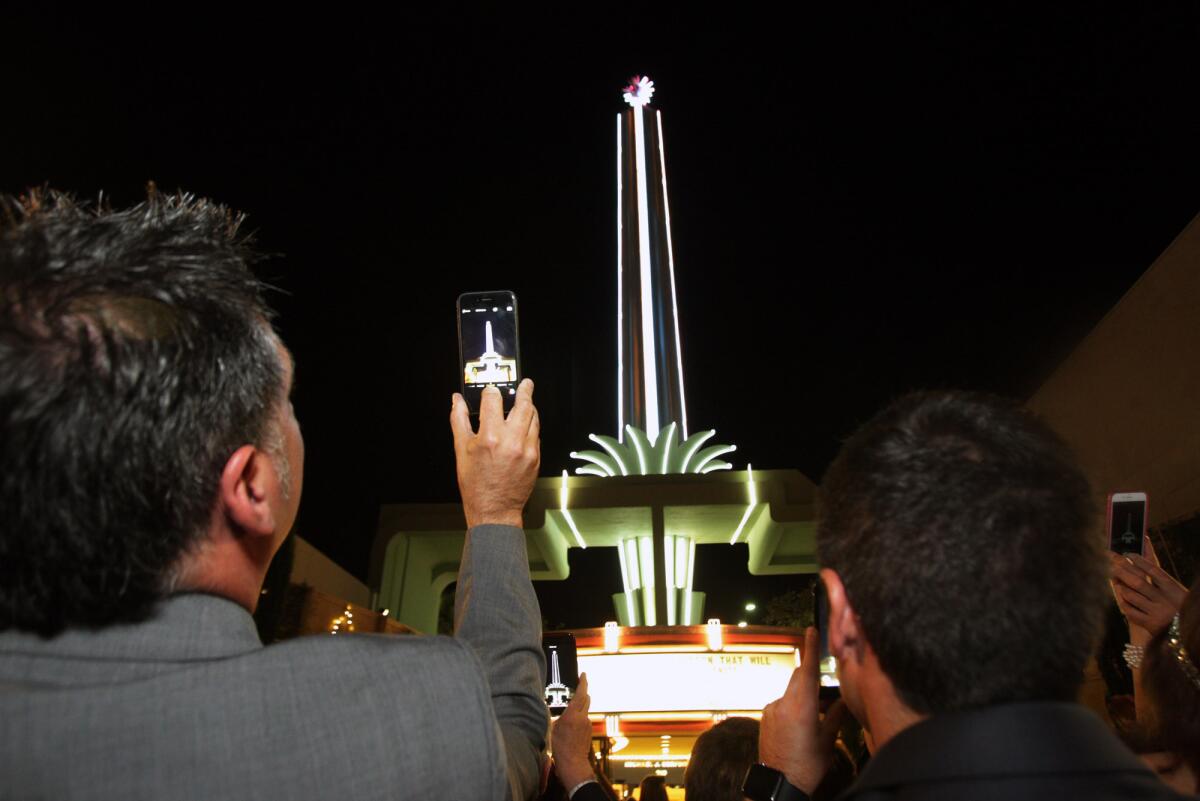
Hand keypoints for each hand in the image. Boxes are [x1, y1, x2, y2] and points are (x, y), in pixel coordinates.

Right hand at [450, 379, 540, 528]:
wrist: (494, 510)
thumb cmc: (475, 484)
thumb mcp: (461, 450)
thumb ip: (459, 420)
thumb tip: (456, 400)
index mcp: (490, 437)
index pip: (493, 400)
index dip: (491, 391)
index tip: (491, 390)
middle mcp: (511, 441)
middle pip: (523, 405)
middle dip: (524, 390)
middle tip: (525, 383)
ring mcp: (527, 450)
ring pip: (534, 418)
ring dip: (530, 408)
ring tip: (526, 402)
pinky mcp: (536, 458)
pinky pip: (536, 434)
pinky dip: (531, 426)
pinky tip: (524, 426)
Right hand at [551, 674, 593, 790]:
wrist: (573, 763)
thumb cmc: (560, 747)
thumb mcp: (552, 728)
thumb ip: (555, 716)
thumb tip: (551, 710)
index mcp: (573, 714)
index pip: (581, 693)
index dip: (583, 682)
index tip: (583, 674)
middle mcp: (583, 717)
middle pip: (586, 699)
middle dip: (582, 692)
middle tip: (576, 687)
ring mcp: (588, 724)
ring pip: (585, 710)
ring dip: (579, 707)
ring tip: (569, 713)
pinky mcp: (589, 731)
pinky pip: (585, 719)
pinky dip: (579, 718)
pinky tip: (571, 726)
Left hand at [760, 627, 845, 793]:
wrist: (779, 782)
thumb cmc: (806, 765)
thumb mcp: (827, 741)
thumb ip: (836, 715)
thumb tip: (844, 699)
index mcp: (802, 707)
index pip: (808, 671)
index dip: (810, 648)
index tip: (811, 630)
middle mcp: (783, 703)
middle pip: (799, 678)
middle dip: (811, 677)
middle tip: (824, 691)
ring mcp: (771, 709)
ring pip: (790, 691)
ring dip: (802, 696)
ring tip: (812, 719)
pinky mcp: (765, 716)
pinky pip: (781, 703)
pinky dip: (791, 707)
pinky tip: (798, 726)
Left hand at [1110, 536, 1186, 638]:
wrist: (1184, 631)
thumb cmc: (1179, 607)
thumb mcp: (1177, 591)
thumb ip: (1161, 580)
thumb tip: (1142, 558)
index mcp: (1173, 589)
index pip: (1153, 570)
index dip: (1139, 561)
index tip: (1127, 553)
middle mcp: (1165, 600)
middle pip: (1138, 581)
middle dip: (1122, 569)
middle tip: (1109, 559)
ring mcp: (1157, 613)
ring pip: (1132, 596)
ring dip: (1120, 586)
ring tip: (1112, 576)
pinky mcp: (1151, 624)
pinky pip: (1131, 612)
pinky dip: (1123, 603)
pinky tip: (1119, 595)